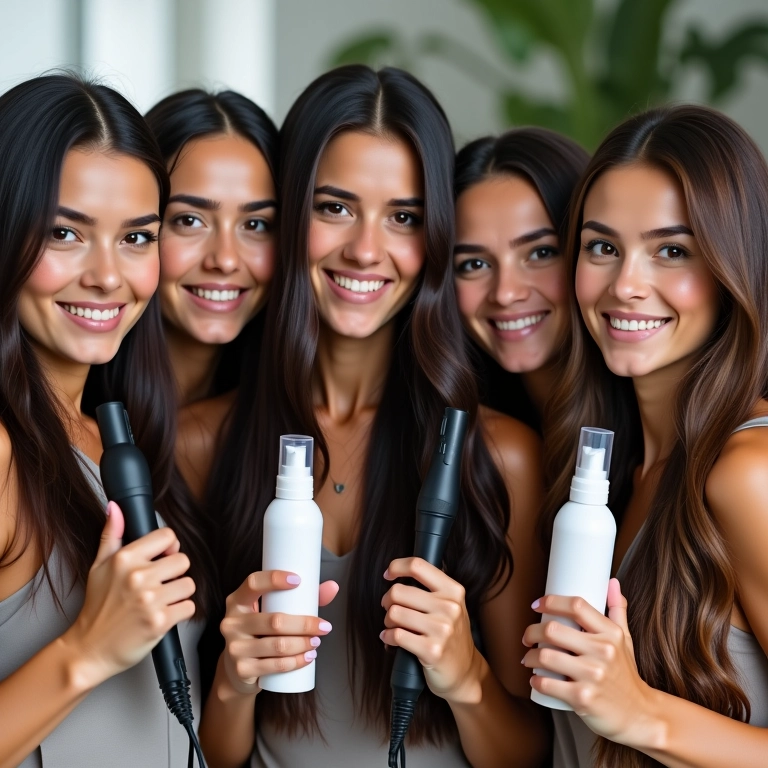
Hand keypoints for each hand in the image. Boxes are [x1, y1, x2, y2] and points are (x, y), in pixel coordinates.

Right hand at [64, 501, 195, 687]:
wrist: (89, 649)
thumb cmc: (96, 608)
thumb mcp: (98, 567)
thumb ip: (111, 535)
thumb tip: (115, 508)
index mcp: (125, 558)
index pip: (168, 536)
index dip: (169, 547)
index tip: (163, 558)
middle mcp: (138, 576)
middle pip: (184, 560)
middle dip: (175, 573)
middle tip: (160, 584)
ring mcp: (150, 600)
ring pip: (189, 585)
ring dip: (179, 594)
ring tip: (160, 601)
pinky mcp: (160, 622)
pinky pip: (189, 607)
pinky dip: (180, 612)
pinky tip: (163, 615)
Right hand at [220, 572, 337, 695]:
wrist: (237, 671)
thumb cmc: (261, 632)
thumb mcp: (271, 611)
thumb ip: (301, 598)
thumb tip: (333, 587)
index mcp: (237, 601)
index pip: (253, 583)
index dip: (274, 579)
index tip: (298, 580)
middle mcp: (231, 622)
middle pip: (274, 621)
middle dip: (304, 624)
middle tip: (324, 627)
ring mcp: (235, 647)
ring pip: (278, 645)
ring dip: (303, 644)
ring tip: (316, 642)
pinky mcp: (242, 669)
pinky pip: (275, 665)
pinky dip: (296, 662)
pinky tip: (308, 657)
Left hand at [380, 557, 480, 702]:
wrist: (465, 672)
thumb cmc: (451, 635)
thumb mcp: (451, 605)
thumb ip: (431, 587)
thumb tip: (397, 573)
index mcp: (453, 590)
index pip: (418, 566)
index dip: (397, 567)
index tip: (389, 575)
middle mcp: (450, 607)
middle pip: (399, 591)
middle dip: (387, 600)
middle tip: (390, 609)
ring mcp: (442, 629)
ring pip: (394, 613)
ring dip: (387, 620)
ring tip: (393, 626)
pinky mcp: (432, 651)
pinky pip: (396, 635)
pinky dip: (387, 637)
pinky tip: (391, 639)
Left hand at [522, 579, 658, 746]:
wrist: (639, 715)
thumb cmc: (626, 674)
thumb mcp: (625, 639)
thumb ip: (617, 610)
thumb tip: (612, 582)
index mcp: (610, 633)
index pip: (576, 605)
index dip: (551, 601)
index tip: (537, 605)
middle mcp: (603, 652)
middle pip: (553, 629)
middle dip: (531, 631)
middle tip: (527, 637)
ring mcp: (592, 676)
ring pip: (545, 656)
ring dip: (529, 656)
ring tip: (528, 658)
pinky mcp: (583, 698)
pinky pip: (547, 684)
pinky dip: (536, 680)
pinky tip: (535, 679)